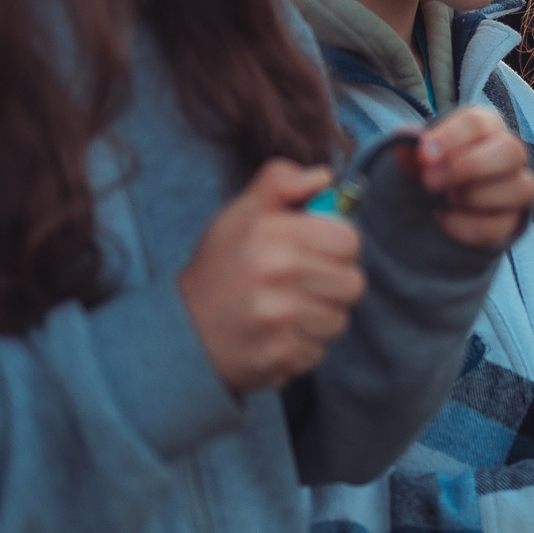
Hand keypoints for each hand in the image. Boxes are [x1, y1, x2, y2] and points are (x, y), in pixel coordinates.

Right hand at [180, 159, 367, 392]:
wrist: (180, 331)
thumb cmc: (218, 268)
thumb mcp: (239, 214)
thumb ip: (279, 183)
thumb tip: (325, 176)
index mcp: (273, 236)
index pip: (349, 240)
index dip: (338, 244)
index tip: (319, 250)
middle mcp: (277, 276)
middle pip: (353, 283)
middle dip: (333, 283)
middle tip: (302, 282)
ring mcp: (279, 320)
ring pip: (339, 319)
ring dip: (320, 316)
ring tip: (286, 309)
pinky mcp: (279, 356)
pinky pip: (320, 350)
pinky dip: (303, 345)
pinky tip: (276, 334)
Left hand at [412, 108, 533, 249]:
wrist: (434, 206)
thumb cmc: (431, 169)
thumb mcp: (415, 156)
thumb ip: (409, 148)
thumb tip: (405, 142)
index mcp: (486, 127)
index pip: (479, 122)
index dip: (451, 137)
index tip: (423, 154)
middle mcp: (510, 153)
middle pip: (512, 151)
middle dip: (469, 167)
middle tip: (430, 181)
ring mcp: (518, 188)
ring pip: (519, 189)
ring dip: (474, 196)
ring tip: (444, 199)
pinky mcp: (512, 221)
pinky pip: (500, 225)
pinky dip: (466, 225)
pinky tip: (443, 218)